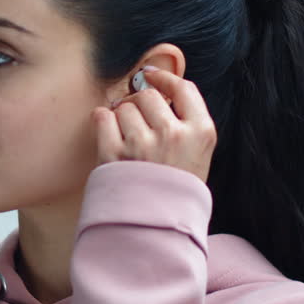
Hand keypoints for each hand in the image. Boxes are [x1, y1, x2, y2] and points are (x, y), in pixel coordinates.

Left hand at [91, 67, 216, 183]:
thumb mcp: (198, 154)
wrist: (158, 226)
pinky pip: (102, 117)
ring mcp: (143, 145)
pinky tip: (108, 131)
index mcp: (201, 133)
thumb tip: (156, 84)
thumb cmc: (177, 187)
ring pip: (123, 106)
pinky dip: (102, 120)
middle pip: (148, 95)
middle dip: (140, 103)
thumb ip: (186, 121)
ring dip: (121, 115)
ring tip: (127, 136)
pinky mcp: (114, 155)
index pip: (184, 88)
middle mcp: (173, 135)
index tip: (153, 76)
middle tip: (138, 120)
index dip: (165, 78)